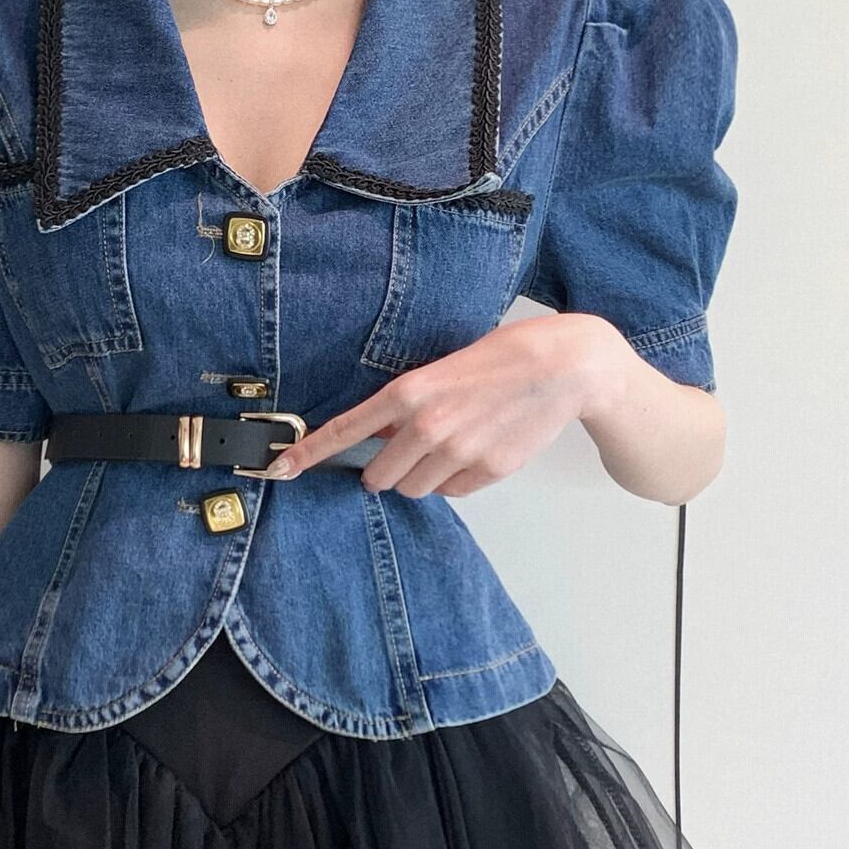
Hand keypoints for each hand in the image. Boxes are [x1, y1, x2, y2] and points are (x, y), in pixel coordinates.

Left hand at [265, 316, 620, 497]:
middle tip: (405, 452)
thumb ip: (406, 404)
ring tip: (448, 446)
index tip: (280, 468)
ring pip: (414, 490)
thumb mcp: (442, 367)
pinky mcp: (486, 472)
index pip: (344, 431)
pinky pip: (451, 492)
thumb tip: (378, 436)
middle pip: (379, 478)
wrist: (568, 366)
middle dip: (384, 471)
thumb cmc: (505, 356)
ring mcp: (457, 453)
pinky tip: (475, 451)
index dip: (307, 454)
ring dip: (421, 477)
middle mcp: (427, 427)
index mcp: (409, 393)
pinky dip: (454, 480)